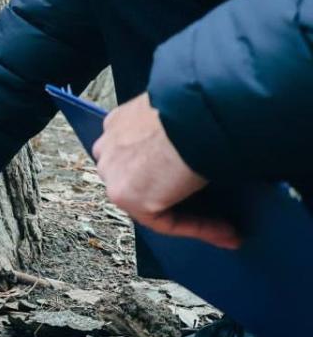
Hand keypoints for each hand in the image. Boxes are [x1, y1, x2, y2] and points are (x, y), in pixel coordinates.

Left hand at [93, 93, 234, 247]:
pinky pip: (163, 221)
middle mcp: (110, 146)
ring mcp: (114, 171)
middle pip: (138, 182)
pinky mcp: (126, 195)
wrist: (200, 109)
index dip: (169, 176)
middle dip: (174, 198)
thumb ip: (180, 135)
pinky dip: (197, 228)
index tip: (197, 183)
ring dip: (192, 216)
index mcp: (121, 123)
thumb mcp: (185, 115)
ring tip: (228, 227)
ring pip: (149, 203)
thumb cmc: (203, 104)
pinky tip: (227, 232)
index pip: (137, 157)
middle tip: (215, 210)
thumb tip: (204, 149)